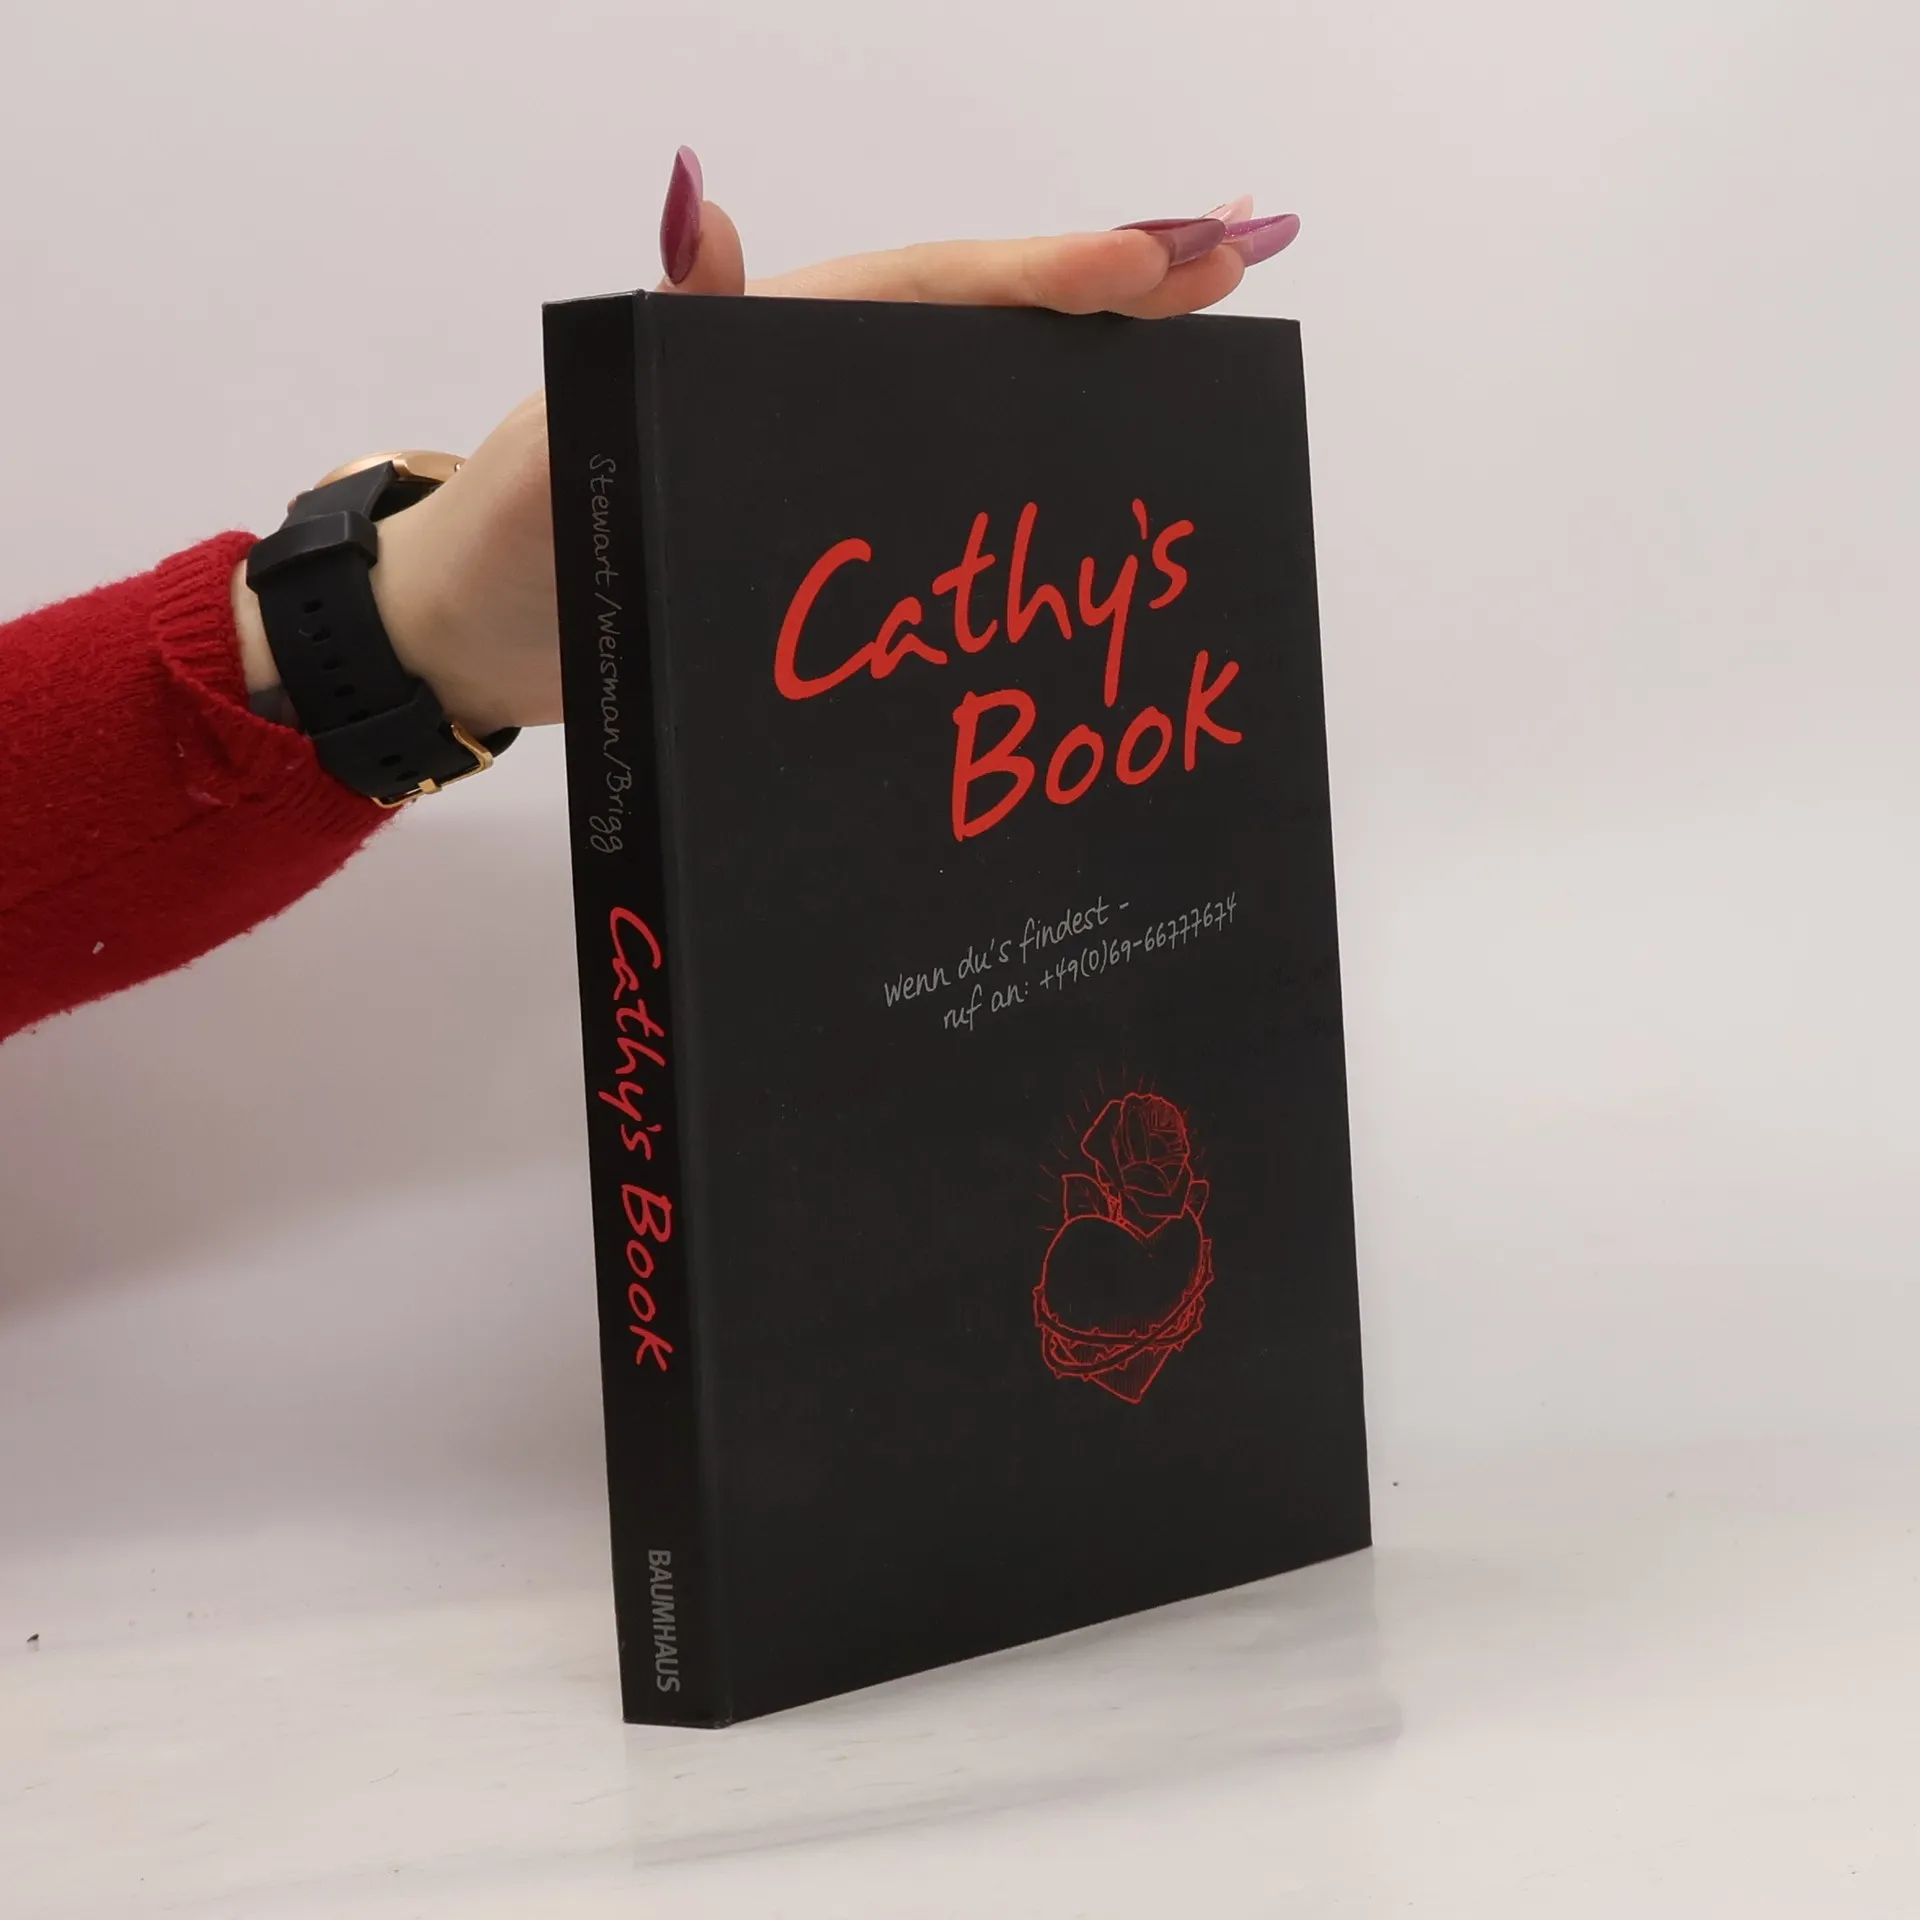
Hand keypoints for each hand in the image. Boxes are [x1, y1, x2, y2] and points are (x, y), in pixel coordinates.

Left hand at [234, 151, 1300, 739]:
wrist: (478, 641)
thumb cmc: (514, 542)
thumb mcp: (576, 440)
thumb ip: (656, 342)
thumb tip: (703, 211)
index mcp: (767, 349)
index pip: (929, 291)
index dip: (1045, 275)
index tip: (1163, 257)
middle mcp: (816, 392)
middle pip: (985, 323)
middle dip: (1114, 284)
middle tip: (1243, 251)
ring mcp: (829, 464)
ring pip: (982, 396)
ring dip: (1094, 363)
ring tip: (1208, 326)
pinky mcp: (831, 538)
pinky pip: (949, 483)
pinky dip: (1037, 472)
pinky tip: (1108, 475)